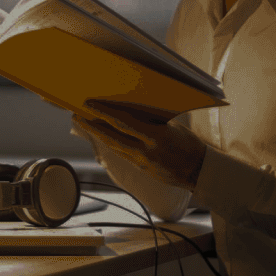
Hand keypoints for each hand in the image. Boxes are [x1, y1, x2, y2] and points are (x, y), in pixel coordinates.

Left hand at [76, 99, 207, 190]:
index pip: (125, 122)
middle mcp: (147, 151)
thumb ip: (152, 121)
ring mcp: (143, 163)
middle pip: (112, 137)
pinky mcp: (141, 169)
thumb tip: (130, 110)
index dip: (105, 112)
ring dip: (98, 134)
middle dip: (92, 126)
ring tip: (84, 123)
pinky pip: (122, 154)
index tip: (89, 104)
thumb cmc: (189, 144)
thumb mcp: (172, 128)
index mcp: (157, 136)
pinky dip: (111, 143)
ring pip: (114, 147)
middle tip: (76, 115)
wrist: (199, 172)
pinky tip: (102, 136)